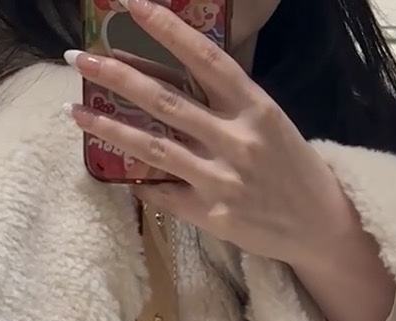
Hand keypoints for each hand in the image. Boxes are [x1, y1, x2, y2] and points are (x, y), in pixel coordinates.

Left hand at [67, 0, 395, 320]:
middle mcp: (236, 138)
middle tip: (79, 59)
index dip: (166, 29)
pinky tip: (113, 170)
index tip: (131, 5)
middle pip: (165, 100)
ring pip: (154, 148)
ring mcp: (221, 178)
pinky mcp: (212, 214)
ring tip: (75, 114)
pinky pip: (163, 194)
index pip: (204, 57)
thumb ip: (226, 101)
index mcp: (253, 105)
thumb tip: (177, 77)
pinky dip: (138, 182)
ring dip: (110, 129)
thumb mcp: (268, 121)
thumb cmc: (291, 166)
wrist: (320, 224)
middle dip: (117, 76)